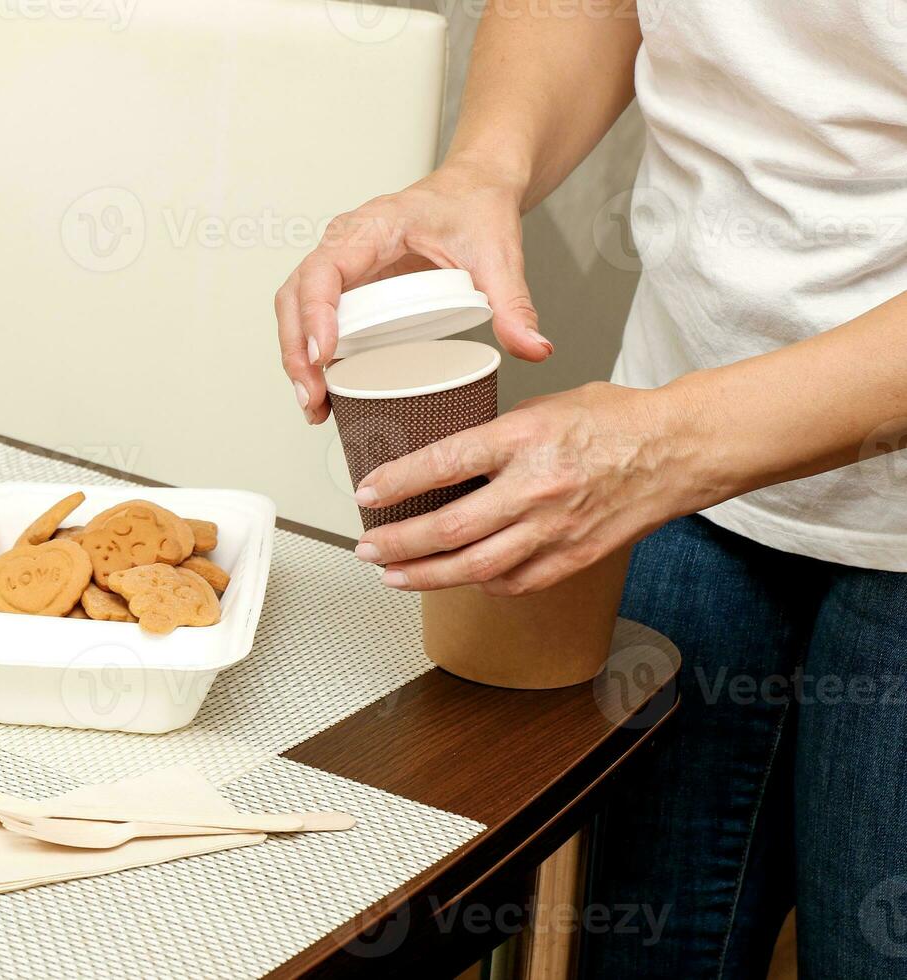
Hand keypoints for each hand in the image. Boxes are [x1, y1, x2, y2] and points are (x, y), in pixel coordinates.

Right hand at [275, 160, 553, 424]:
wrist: (476, 187)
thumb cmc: (476, 206)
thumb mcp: (498, 253)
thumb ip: (514, 303)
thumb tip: (533, 348)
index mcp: (372, 227)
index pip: (324, 270)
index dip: (315, 313)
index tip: (324, 354)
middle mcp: (345, 243)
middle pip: (294, 296)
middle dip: (296, 350)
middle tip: (312, 396)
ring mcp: (341, 264)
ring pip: (294, 309)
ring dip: (296, 358)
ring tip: (313, 405)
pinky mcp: (347, 284)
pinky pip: (311, 315)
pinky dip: (309, 353)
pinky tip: (323, 391)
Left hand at [351, 382, 706, 594]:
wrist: (677, 451)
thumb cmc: (615, 422)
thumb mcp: (543, 407)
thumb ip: (495, 435)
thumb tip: (449, 460)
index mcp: (525, 439)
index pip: (444, 464)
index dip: (397, 482)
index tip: (366, 492)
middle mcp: (537, 488)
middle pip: (449, 528)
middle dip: (397, 543)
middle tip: (367, 547)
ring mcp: (555, 529)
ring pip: (474, 568)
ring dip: (425, 576)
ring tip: (393, 575)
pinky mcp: (572, 558)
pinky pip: (513, 582)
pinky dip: (477, 584)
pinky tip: (455, 579)